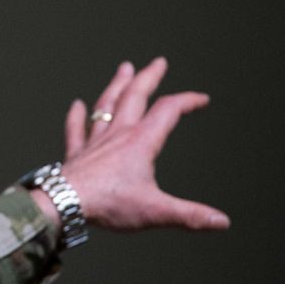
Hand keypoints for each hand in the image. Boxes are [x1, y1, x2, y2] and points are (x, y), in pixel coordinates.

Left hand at [40, 57, 229, 230]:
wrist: (63, 204)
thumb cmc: (108, 205)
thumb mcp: (156, 211)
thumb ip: (190, 215)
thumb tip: (221, 221)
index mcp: (140, 142)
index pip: (168, 112)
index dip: (187, 101)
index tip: (201, 98)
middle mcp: (117, 135)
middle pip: (135, 97)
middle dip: (149, 77)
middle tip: (158, 62)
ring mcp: (94, 142)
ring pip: (106, 105)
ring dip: (117, 85)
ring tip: (124, 68)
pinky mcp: (77, 154)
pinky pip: (75, 130)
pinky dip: (76, 116)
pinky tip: (76, 104)